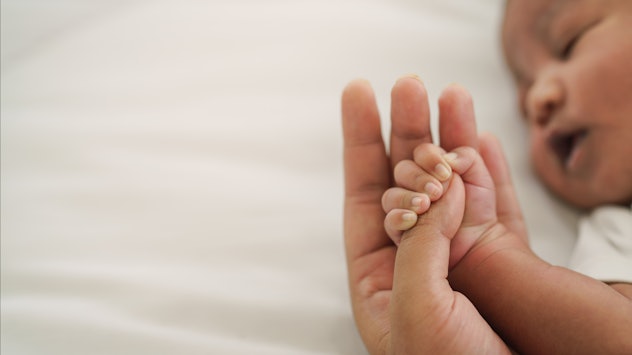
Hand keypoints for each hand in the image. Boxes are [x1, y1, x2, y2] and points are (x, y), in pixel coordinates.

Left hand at [342, 77, 512, 353]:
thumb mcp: (415, 312)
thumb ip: (418, 248)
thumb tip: (435, 192)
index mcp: (379, 273)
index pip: (364, 191)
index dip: (360, 140)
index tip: (358, 94)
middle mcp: (413, 258)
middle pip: (404, 179)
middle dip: (405, 130)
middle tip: (406, 84)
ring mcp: (455, 256)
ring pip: (448, 186)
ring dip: (448, 140)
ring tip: (448, 96)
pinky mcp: (495, 260)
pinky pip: (489, 204)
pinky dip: (486, 170)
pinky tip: (479, 141)